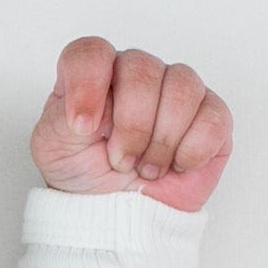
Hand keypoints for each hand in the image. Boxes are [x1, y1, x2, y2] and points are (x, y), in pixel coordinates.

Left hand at [30, 38, 232, 211]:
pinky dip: (192, 150)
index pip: (92, 53)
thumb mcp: (53, 148)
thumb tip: (91, 113)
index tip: (84, 127)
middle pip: (141, 68)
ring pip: (182, 87)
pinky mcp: (211, 116)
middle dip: (130, 125)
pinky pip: (213, 118)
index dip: (88, 85)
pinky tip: (176, 165)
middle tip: (120, 160)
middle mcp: (137, 73)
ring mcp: (177, 91)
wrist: (116, 214)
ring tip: (146, 168)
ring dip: (161, 139)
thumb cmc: (85, 174)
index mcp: (96, 74)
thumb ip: (63, 118)